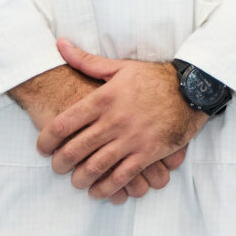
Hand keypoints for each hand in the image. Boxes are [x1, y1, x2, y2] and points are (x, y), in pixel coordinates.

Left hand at [40, 37, 205, 200]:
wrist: (193, 89)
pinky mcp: (148, 153)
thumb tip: (59, 44)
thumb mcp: (120, 67)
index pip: (63, 124)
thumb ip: (87, 60)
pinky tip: (98, 191)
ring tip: (76, 182)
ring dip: (79, 179)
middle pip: (74, 150)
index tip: (42, 148)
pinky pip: (121, 177)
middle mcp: (114, 120)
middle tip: (57, 168)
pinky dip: (106, 188)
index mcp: (103, 98)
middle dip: (59, 164)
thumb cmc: (154, 78)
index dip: (46, 140)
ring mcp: (131, 138)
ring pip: (95, 167)